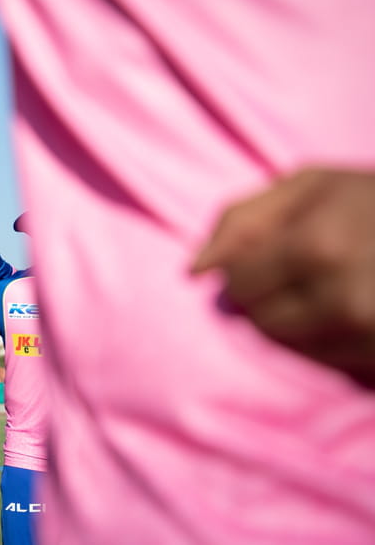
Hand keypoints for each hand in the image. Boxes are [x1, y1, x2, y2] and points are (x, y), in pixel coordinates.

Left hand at [191, 168, 374, 387]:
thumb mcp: (309, 184)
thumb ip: (240, 220)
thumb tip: (190, 271)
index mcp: (315, 246)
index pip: (235, 285)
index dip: (241, 271)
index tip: (264, 256)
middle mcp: (343, 298)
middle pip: (259, 320)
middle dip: (263, 298)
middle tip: (299, 270)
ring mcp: (372, 335)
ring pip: (290, 347)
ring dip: (293, 321)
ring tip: (327, 284)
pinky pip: (328, 363)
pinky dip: (325, 340)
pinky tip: (350, 306)